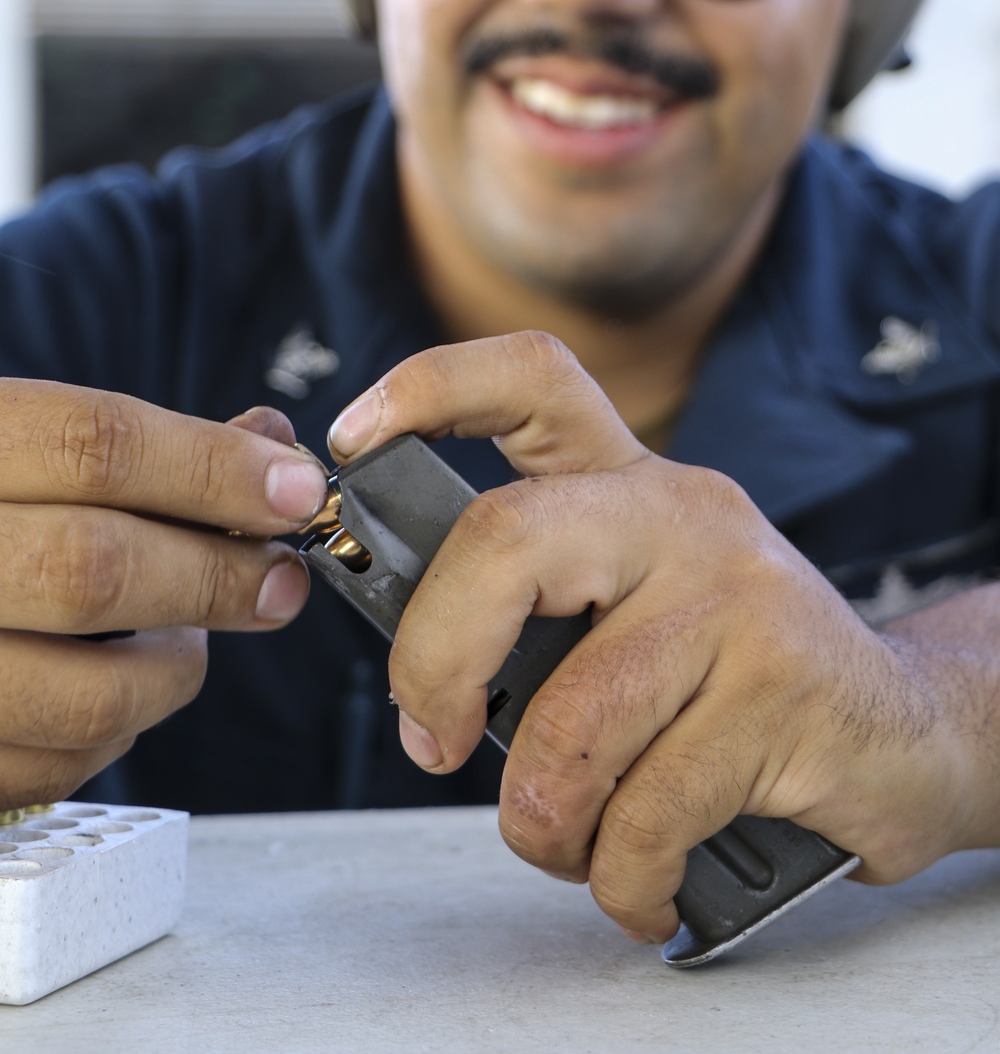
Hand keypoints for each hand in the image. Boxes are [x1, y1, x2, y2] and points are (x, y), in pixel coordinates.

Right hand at [0, 382, 327, 809]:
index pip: (95, 446)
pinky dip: (113, 736)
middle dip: (217, 578)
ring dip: (173, 672)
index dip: (213, 469)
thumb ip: (127, 448)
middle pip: (98, 568)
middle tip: (277, 581)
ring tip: (186, 640)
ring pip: (87, 697)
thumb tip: (267, 445)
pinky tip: (115, 692)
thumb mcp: (7, 445)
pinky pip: (51, 769)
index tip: (294, 489)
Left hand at [329, 332, 973, 942]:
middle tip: (432, 740)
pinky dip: (620, 878)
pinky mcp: (786, 686)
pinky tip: (644, 882)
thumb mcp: (635, 614)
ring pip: (570, 721)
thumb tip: (416, 678)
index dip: (431, 387)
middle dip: (435, 664)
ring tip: (572, 843)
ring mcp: (739, 592)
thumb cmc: (732, 683)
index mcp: (629, 484)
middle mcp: (680, 514)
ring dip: (543, 822)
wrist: (907, 730)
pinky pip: (644, 812)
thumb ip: (541, 619)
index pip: (532, 379)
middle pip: (506, 541)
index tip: (352, 437)